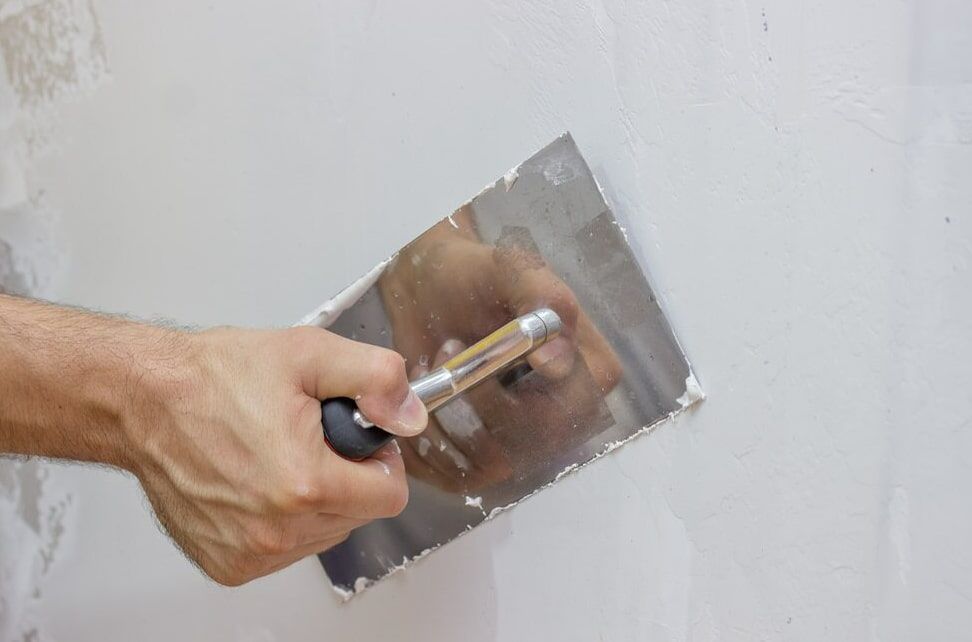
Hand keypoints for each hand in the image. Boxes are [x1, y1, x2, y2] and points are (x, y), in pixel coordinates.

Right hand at [130, 326, 427, 584]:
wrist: (146, 400)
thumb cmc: (215, 378)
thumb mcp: (309, 354)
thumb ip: (375, 379)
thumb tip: (410, 415)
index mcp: (305, 483)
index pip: (390, 496)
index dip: (381, 460)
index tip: (357, 439)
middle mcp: (276, 529)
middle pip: (358, 515)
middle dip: (347, 476)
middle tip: (310, 438)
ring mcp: (250, 552)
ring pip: (325, 533)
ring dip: (317, 499)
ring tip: (280, 455)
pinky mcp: (228, 563)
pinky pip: (286, 549)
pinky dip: (283, 519)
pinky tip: (258, 481)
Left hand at [378, 210, 620, 492]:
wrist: (427, 291)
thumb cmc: (475, 276)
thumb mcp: (511, 269)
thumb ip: (542, 297)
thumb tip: (557, 357)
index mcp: (591, 370)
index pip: (575, 406)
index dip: (529, 389)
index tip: (481, 348)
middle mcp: (565, 416)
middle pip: (531, 441)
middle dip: (478, 398)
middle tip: (445, 349)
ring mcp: (524, 445)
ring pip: (492, 462)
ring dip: (449, 416)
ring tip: (429, 365)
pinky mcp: (482, 464)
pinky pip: (458, 477)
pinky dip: (428, 443)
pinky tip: (415, 396)